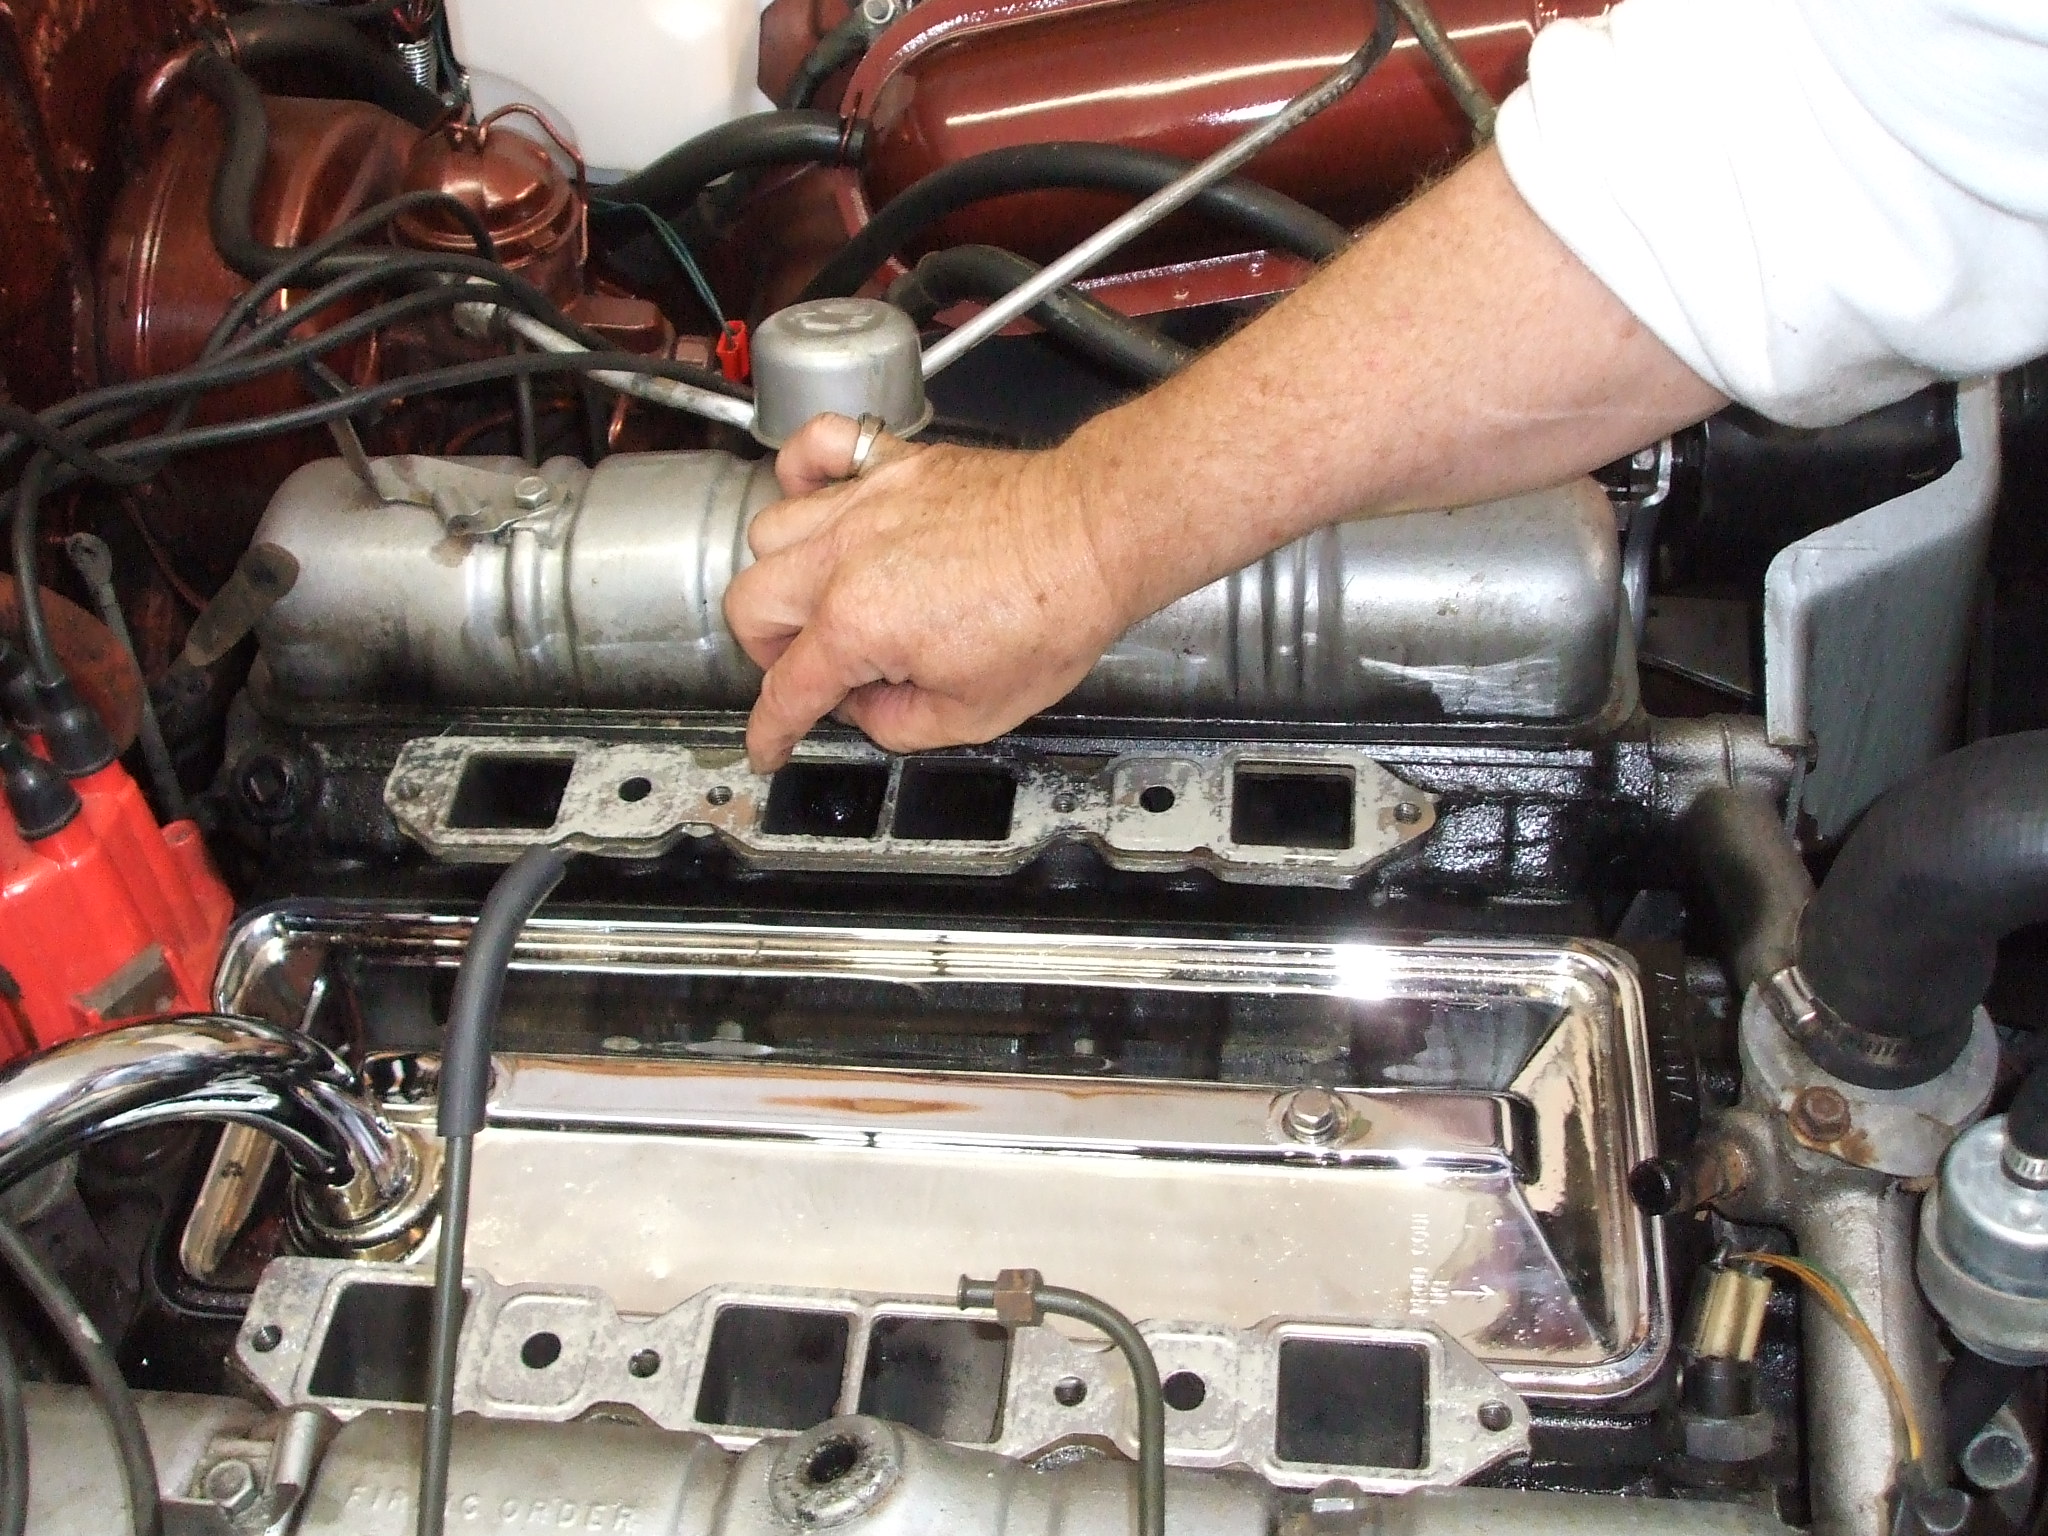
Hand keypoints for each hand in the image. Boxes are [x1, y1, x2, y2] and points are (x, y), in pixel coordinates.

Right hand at [725, 415, 1134, 771]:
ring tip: (817, 598)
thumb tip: (865, 708)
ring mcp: (864, 502)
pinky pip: (815, 446)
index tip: (769, 744)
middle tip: (808, 669)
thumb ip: (897, 723)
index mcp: (859, 625)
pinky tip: (817, 503)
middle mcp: (845, 556)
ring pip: (769, 531)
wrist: (1093, 536)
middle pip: (751, 605)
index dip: (771, 731)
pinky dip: (800, 472)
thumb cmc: (1051, 616)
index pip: (787, 689)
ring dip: (781, 575)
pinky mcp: (892, 464)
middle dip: (768, 651)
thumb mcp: (974, 714)